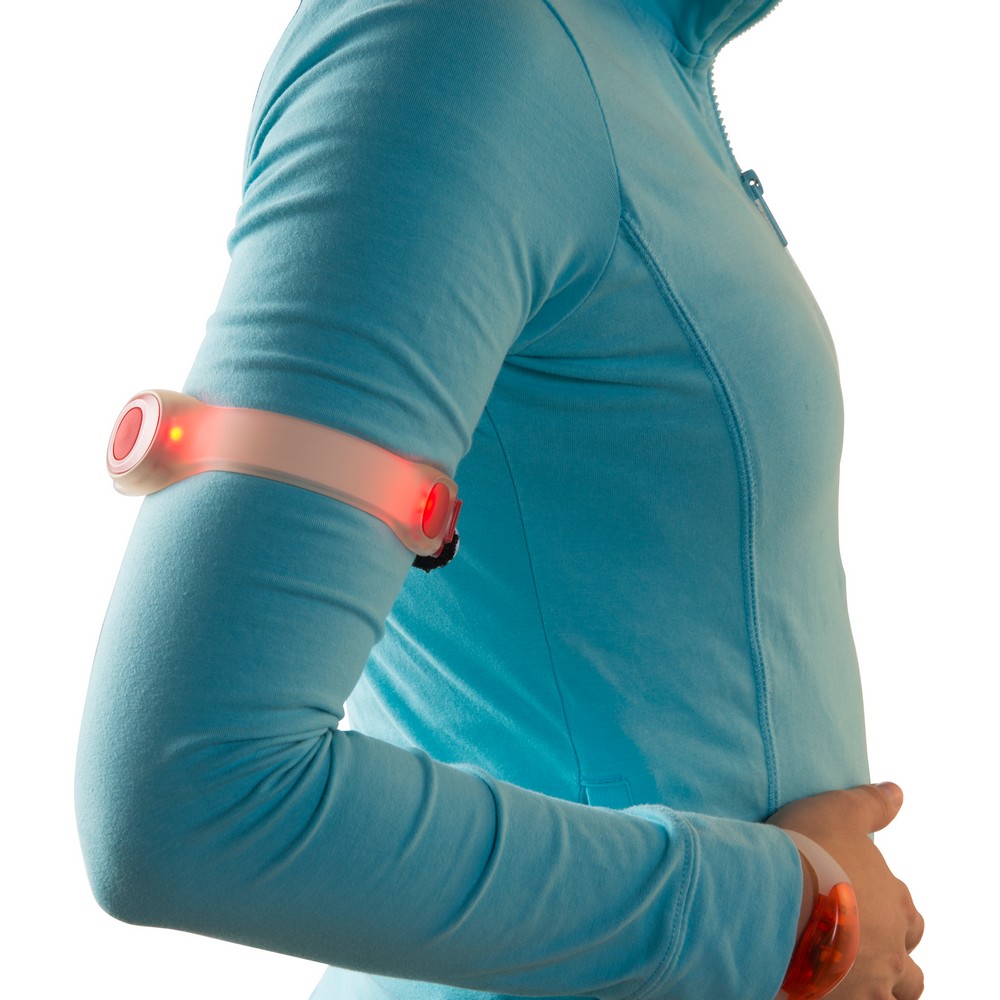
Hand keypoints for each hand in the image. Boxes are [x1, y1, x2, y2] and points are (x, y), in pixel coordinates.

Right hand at [767, 782, 923, 998]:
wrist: (772, 899)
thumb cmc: (806, 852)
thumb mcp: (839, 812)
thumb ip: (871, 804)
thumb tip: (897, 792)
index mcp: (894, 903)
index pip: (907, 914)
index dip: (887, 910)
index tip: (857, 901)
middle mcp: (891, 947)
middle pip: (906, 966)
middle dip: (887, 956)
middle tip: (854, 945)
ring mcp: (868, 981)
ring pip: (889, 996)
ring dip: (873, 986)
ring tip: (844, 976)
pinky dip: (846, 998)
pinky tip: (822, 989)